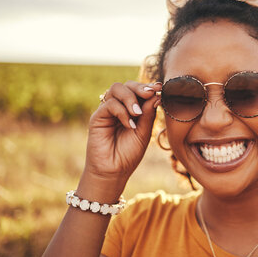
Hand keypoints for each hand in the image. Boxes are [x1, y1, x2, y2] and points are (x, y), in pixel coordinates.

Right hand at [80, 81, 161, 198]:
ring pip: (116, 89)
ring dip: (130, 98)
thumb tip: (156, 95)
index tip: (159, 87)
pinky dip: (122, 112)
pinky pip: (109, 104)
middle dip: (140, 87)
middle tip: (150, 94)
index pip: (137, 90)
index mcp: (131, 109)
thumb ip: (148, 114)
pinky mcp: (97, 117)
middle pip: (126, 85)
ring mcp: (107, 111)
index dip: (148, 86)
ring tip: (138, 113)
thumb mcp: (144, 132)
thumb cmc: (129, 154)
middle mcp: (118, 107)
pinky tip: (129, 125)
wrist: (114, 171)